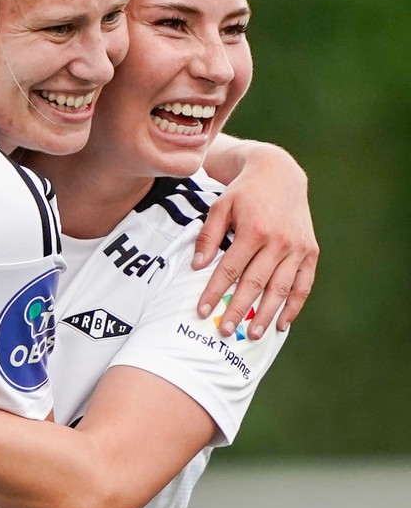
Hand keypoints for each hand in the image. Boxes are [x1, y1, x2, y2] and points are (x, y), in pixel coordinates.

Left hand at [193, 145, 316, 337]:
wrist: (279, 173)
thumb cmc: (243, 192)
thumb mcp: (219, 207)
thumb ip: (208, 236)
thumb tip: (197, 266)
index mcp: (254, 230)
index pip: (229, 269)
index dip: (214, 292)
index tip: (203, 312)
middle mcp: (279, 241)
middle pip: (255, 283)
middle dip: (239, 309)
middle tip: (225, 332)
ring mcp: (298, 247)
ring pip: (282, 288)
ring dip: (267, 313)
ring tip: (253, 334)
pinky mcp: (310, 250)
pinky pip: (304, 283)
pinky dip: (295, 304)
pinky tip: (282, 323)